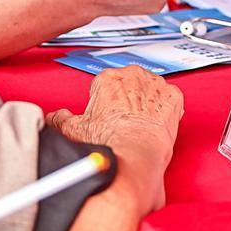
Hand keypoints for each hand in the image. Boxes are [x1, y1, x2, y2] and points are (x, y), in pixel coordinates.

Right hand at [48, 66, 182, 214]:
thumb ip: (61, 119)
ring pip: (151, 89)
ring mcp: (156, 85)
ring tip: (140, 122)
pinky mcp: (174, 97)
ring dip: (148, 102)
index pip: (107, 84)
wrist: (134, 155)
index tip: (109, 114)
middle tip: (124, 119)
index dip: (107, 102)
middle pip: (130, 83)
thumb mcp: (75, 130)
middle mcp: (133, 76)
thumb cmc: (109, 142)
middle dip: (128, 99)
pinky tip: (157, 122)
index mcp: (109, 78)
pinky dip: (167, 109)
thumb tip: (56, 117)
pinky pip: (171, 99)